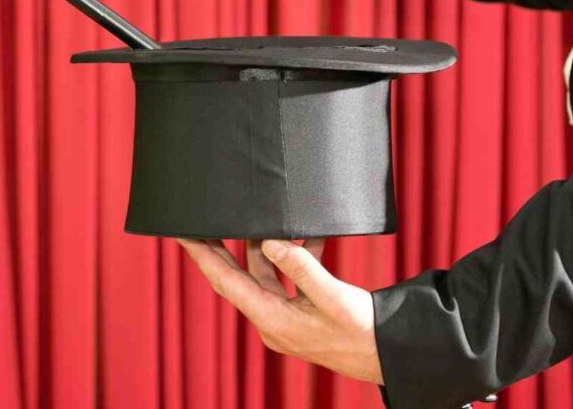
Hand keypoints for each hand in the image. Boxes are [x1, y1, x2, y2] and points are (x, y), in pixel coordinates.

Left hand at [178, 238, 382, 384]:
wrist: (388, 355)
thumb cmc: (362, 331)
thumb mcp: (332, 296)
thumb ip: (301, 267)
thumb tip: (271, 241)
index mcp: (271, 319)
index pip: (225, 282)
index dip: (203, 256)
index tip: (184, 234)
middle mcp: (271, 319)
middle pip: (236, 277)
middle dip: (219, 248)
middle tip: (201, 221)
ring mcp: (286, 316)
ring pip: (263, 274)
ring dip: (262, 247)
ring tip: (258, 218)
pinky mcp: (302, 312)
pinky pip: (288, 279)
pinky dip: (294, 258)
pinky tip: (308, 236)